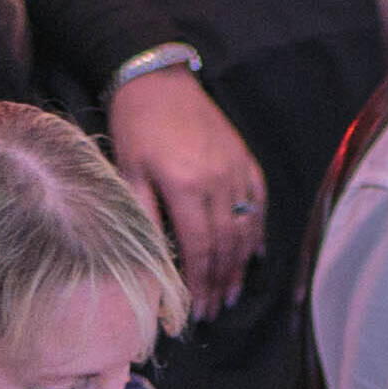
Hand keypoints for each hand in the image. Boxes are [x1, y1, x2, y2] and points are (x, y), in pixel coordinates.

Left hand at [107, 69, 264, 319]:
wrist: (157, 80)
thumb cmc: (136, 126)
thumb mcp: (128, 170)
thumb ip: (143, 214)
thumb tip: (150, 260)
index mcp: (185, 187)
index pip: (199, 248)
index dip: (199, 282)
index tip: (196, 308)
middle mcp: (217, 182)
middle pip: (226, 245)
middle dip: (220, 281)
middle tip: (215, 308)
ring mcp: (236, 171)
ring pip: (247, 229)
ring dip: (241, 265)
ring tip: (233, 291)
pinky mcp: (245, 160)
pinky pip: (260, 203)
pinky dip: (259, 231)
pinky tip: (255, 253)